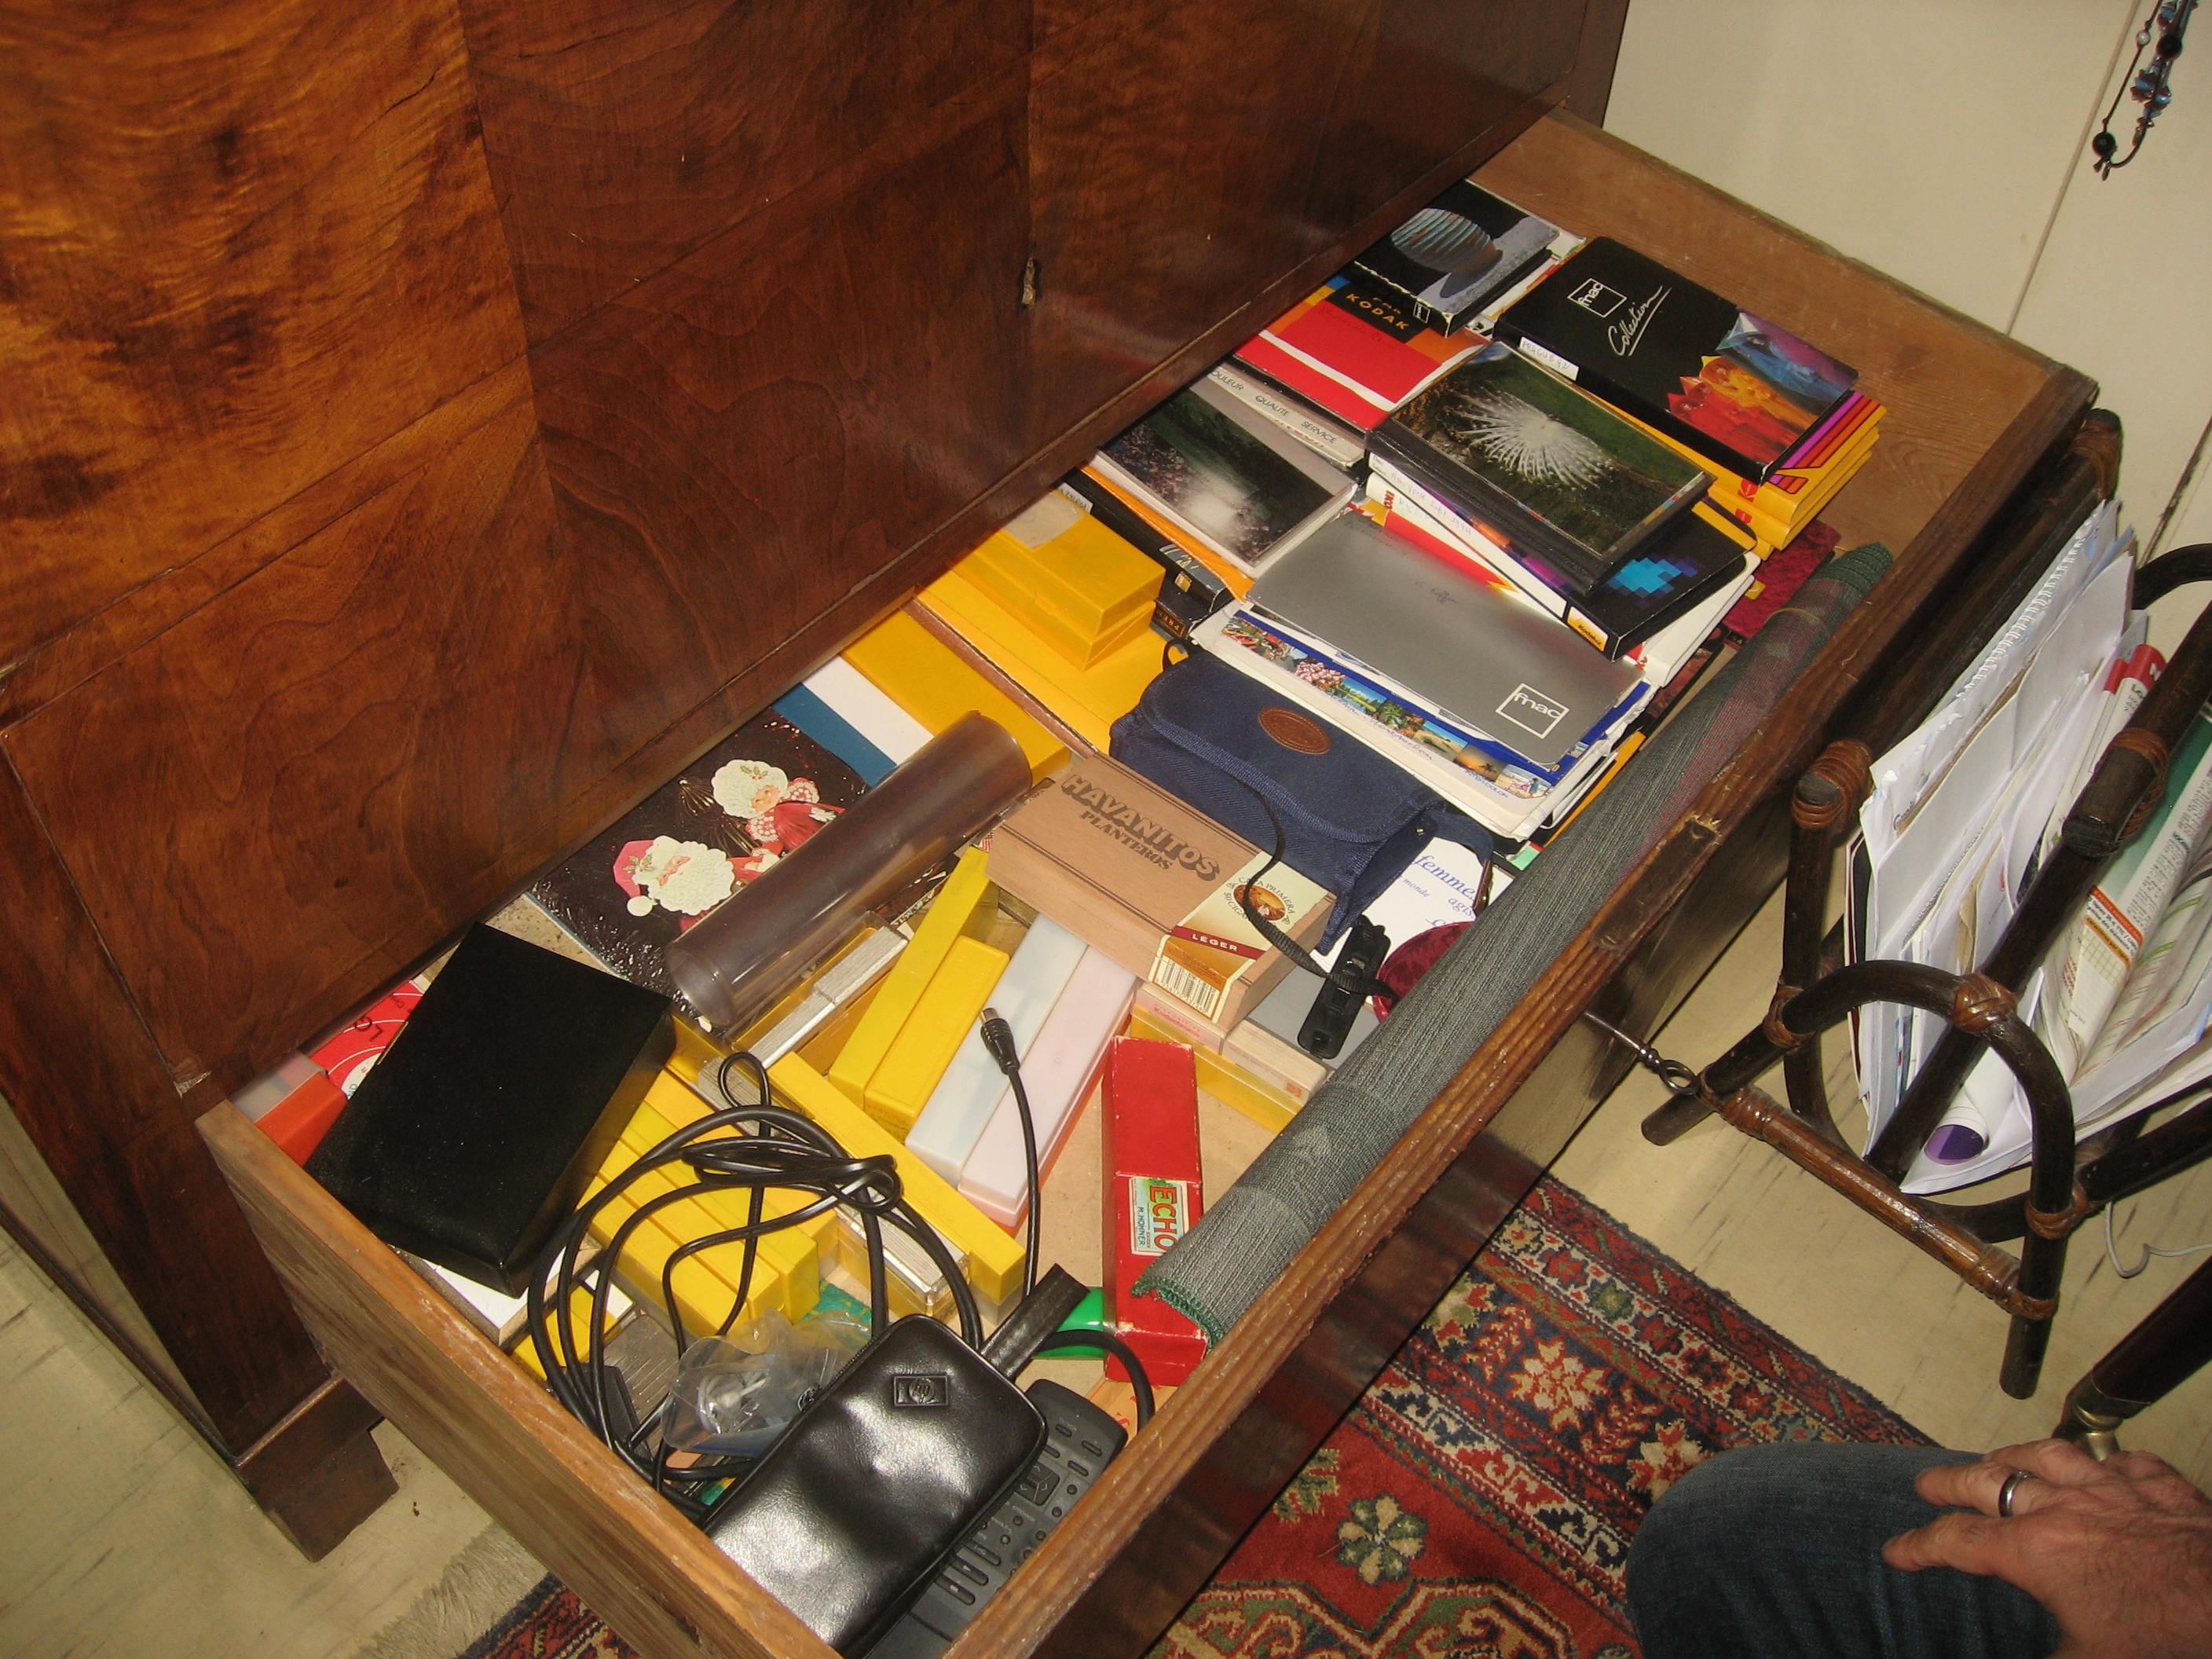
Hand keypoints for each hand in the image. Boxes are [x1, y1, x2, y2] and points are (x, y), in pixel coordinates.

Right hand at [1882, 1437, 2211, 1658]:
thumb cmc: (2163, 1634)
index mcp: (2036, 1553)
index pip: (1959, 1542)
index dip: (1920, 1546)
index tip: (1897, 1551)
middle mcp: (2064, 1509)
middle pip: (1989, 1482)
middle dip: (1950, 1483)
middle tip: (1927, 1483)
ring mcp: (2113, 1490)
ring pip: (2048, 1455)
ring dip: (2015, 1456)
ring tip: (1997, 1458)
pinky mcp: (2160, 1486)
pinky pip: (2123, 1462)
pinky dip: (2106, 1464)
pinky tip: (2104, 1468)